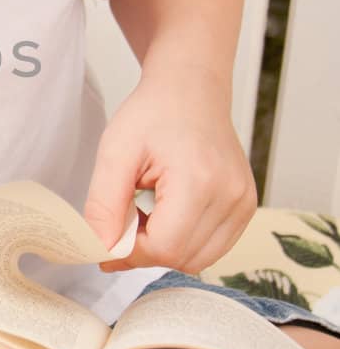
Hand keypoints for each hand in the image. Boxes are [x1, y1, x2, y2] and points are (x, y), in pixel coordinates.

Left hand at [83, 69, 256, 273]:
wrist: (190, 88)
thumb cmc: (153, 114)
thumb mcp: (115, 152)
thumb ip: (103, 205)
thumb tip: (102, 250)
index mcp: (200, 181)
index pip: (165, 248)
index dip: (130, 252)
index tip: (108, 237)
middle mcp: (231, 196)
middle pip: (182, 258)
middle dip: (145, 250)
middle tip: (124, 219)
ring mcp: (244, 203)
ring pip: (198, 259)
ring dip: (165, 248)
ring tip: (147, 214)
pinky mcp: (246, 206)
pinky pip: (213, 247)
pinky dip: (185, 242)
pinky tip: (167, 214)